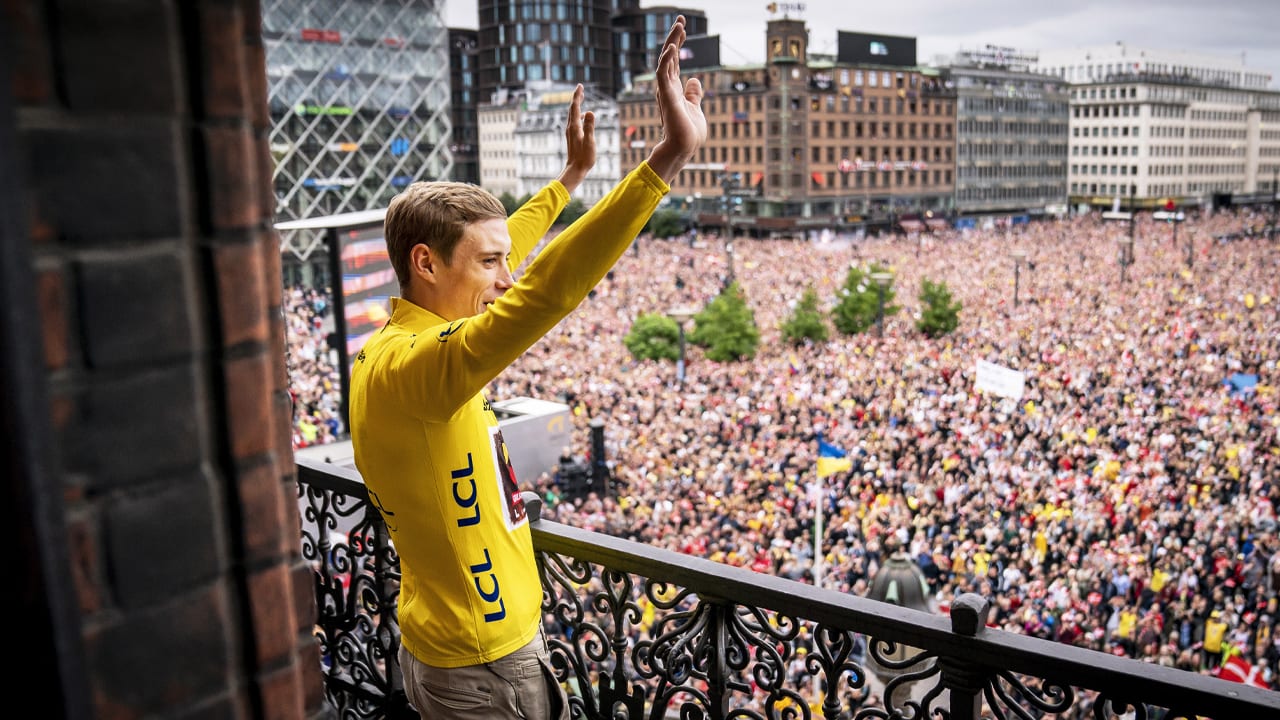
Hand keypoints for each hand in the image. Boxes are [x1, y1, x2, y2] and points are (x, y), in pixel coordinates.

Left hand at [557, 84, 595, 193]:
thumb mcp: (590, 142)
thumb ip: (590, 127)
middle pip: (572, 109)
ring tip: (581, 98)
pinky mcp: (572, 136)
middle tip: (580, 88)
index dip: (577, 96)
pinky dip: (578, 114)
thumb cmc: (584, 158)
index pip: (575, 107)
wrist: (575, 170)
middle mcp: (570, 127)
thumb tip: (591, 112)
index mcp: (575, 127)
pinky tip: (583, 116)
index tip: (580, 86)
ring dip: (577, 105)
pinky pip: (574, 120)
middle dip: (576, 98)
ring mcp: (570, 132)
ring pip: (573, 114)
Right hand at [646, 16, 706, 183]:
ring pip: (665, 61)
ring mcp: (666, 91)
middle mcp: (668, 87)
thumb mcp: (695, 108)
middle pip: (669, 56)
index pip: (674, 60)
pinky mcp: (667, 97)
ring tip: (679, 26)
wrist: (684, 149)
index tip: (683, 26)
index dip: (678, 42)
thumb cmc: (689, 134)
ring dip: (672, 42)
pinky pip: (663, 74)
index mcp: (674, 89)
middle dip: (674, 36)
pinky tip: (671, 47)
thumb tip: (695, 80)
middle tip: (681, 19)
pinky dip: (666, 60)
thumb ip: (693, 94)